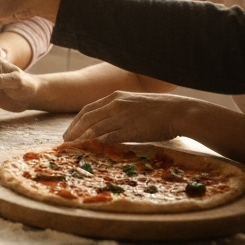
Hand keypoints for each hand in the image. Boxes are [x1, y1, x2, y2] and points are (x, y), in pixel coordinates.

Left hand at [63, 91, 200, 143]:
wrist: (178, 112)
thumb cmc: (160, 109)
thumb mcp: (134, 104)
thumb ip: (119, 110)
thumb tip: (107, 123)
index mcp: (116, 97)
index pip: (88, 108)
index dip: (77, 120)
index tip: (70, 130)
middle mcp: (115, 105)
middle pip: (87, 118)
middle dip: (73, 129)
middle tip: (66, 141)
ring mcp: (122, 117)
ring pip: (94, 128)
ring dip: (81, 137)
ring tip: (73, 146)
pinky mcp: (129, 130)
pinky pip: (108, 137)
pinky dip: (97, 142)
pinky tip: (91, 147)